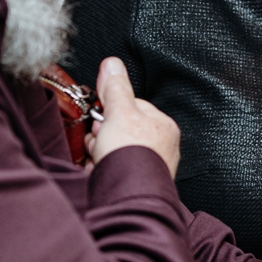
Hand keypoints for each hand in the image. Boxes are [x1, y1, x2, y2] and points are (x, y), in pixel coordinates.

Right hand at [83, 57, 179, 176]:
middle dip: (103, 135)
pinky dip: (101, 171)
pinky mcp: (134, 185)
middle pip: (121, 130)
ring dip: (99, 153)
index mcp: (163, 126)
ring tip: (98, 159)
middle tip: (100, 141)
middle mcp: (161, 148)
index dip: (111, 110)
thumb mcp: (119, 112)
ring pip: (114, 151)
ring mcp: (148, 168)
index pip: (132, 107)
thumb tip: (112, 64)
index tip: (101, 117)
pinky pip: (113, 171)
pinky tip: (99, 173)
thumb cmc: (131, 155)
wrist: (128, 196)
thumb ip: (115, 87)